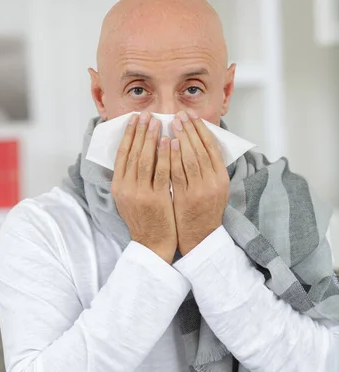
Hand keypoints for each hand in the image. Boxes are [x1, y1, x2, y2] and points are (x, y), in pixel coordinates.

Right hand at [111, 112, 176, 263]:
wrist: (152, 244)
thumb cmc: (144, 220)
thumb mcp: (129, 199)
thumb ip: (130, 179)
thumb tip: (135, 152)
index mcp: (118, 187)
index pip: (121, 155)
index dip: (128, 135)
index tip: (134, 119)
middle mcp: (126, 188)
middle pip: (132, 153)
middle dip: (140, 131)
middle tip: (147, 114)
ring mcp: (141, 194)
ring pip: (145, 159)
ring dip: (151, 138)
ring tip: (158, 121)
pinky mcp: (157, 198)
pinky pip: (162, 172)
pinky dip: (165, 155)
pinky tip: (169, 141)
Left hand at [171, 110, 229, 255]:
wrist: (199, 239)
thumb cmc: (203, 212)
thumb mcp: (213, 190)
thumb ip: (208, 170)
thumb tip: (198, 144)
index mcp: (222, 178)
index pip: (212, 147)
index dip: (202, 129)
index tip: (192, 116)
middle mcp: (213, 183)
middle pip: (201, 149)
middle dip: (190, 129)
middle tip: (180, 114)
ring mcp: (200, 190)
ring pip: (191, 158)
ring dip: (181, 138)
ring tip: (173, 123)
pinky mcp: (186, 198)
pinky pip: (178, 173)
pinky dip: (174, 156)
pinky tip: (168, 143)